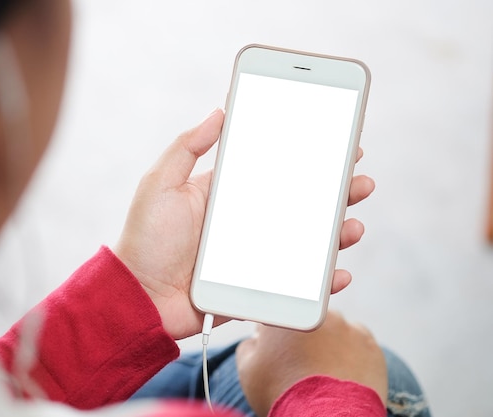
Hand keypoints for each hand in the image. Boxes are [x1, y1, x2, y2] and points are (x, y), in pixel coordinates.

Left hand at [114, 110, 374, 338]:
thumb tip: (219, 111)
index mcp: (227, 195)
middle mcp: (246, 223)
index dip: (306, 159)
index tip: (336, 144)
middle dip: (333, 193)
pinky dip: (321, 283)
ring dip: (336, 234)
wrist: (137, 297)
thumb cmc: (145, 239)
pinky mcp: (256, 288)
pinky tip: (337, 274)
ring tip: (354, 225)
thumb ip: (187, 146)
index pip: (275, 172)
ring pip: (305, 244)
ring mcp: (253, 257)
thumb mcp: (161, 183)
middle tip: (359, 182)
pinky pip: (296, 286)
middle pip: (299, 205)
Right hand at [236, 311, 387, 416]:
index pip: (275, 318)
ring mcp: (344, 325)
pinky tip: (342, 375)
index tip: (276, 354)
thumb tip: (256, 340)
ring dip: (329, 344)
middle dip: (304, 339)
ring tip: (324, 374)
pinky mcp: (368, 341)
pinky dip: (351, 355)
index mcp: (282, 315)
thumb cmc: (283, 393)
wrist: (325, 416)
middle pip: (306, 322)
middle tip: (301, 366)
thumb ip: (248, 346)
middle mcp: (313, 313)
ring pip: (333, 330)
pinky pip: (357, 343)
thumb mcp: (248, 371)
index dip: (273, 338)